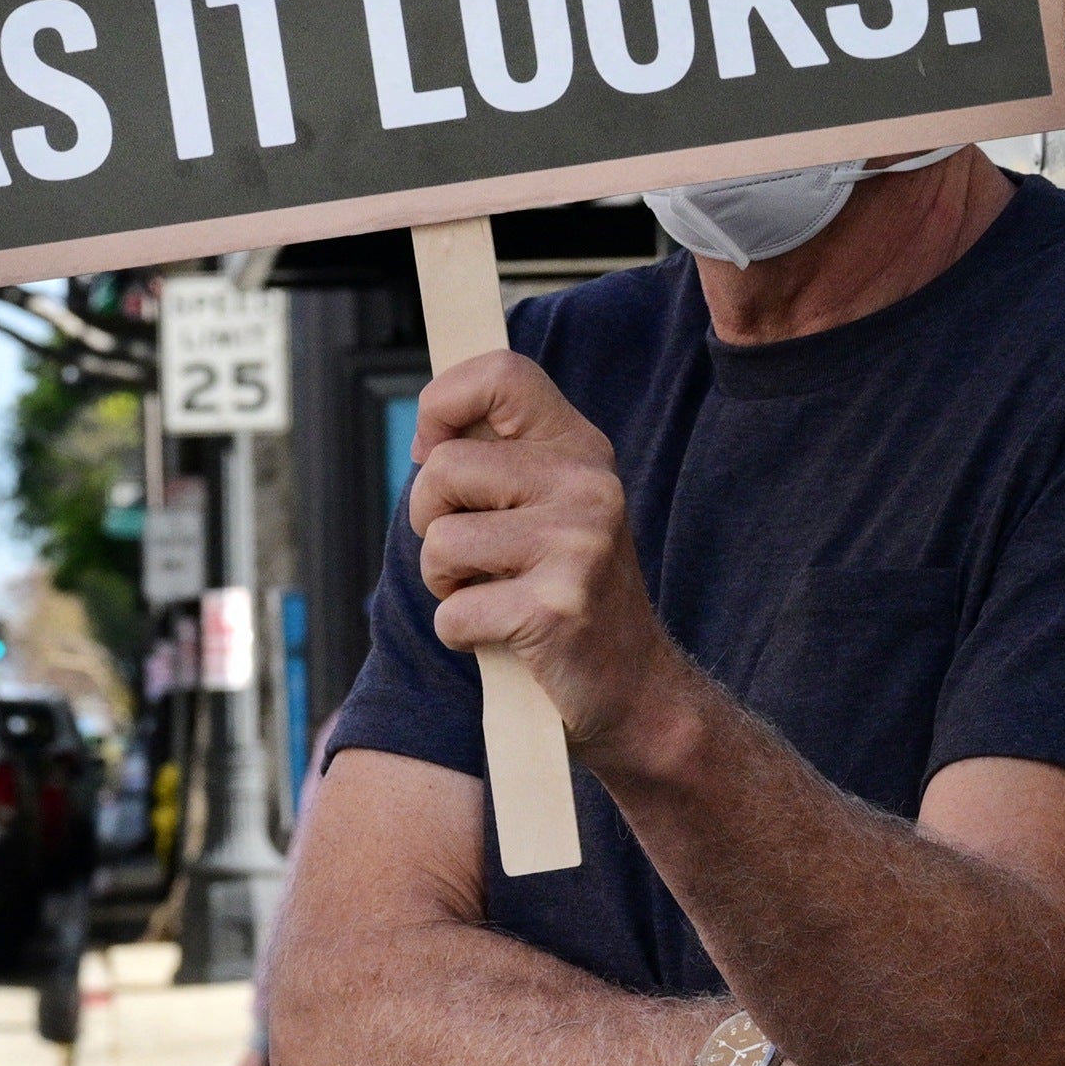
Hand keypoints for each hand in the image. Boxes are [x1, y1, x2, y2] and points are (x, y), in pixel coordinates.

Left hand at [407, 354, 687, 771]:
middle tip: (470, 557)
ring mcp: (577, 544)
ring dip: (445, 583)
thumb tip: (427, 431)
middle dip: (429, 519)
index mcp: (580, 448)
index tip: (432, 448)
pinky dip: (460, 633)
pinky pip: (452, 612)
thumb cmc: (567, 593)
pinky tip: (505, 636)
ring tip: (493, 595)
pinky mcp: (557, 607)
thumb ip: (502, 461)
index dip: (444, 402)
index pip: (502, 374)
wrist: (636, 691)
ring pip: (439, 542)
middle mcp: (586, 483)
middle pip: (443, 467)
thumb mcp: (550, 507)